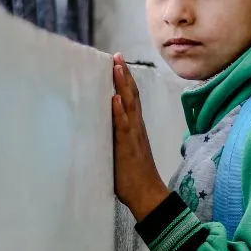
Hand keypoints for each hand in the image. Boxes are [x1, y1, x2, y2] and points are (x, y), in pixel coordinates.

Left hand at [112, 53, 169, 221]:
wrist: (148, 194)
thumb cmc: (133, 176)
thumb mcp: (123, 151)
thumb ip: (116, 137)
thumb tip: (102, 126)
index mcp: (135, 128)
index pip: (130, 99)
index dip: (125, 80)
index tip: (118, 62)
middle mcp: (136, 128)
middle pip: (131, 96)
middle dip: (124, 75)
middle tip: (117, 56)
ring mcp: (133, 136)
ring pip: (128, 105)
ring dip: (122, 86)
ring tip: (117, 67)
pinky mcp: (128, 147)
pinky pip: (124, 126)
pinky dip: (120, 111)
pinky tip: (115, 99)